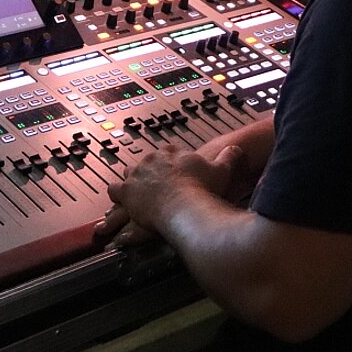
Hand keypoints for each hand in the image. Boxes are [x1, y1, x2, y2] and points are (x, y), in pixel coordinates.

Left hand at [96, 143, 244, 246]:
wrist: (185, 203)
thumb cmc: (203, 188)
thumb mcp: (221, 170)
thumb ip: (228, 157)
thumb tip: (237, 148)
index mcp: (171, 153)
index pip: (167, 153)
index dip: (170, 164)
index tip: (174, 173)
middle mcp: (151, 160)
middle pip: (146, 163)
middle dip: (150, 173)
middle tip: (156, 187)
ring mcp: (137, 175)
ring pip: (128, 174)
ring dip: (131, 182)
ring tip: (135, 194)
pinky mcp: (127, 191)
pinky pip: (114, 190)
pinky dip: (117, 196)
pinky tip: (120, 203)